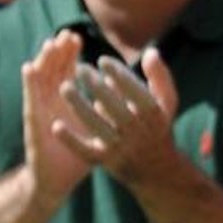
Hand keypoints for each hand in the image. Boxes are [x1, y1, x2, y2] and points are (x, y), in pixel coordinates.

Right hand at [19, 30, 96, 208]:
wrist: (56, 180)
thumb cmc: (77, 155)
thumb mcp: (97, 127)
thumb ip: (107, 107)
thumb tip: (123, 88)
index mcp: (65, 101)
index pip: (66, 71)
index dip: (70, 54)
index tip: (78, 37)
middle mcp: (50, 102)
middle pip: (52, 70)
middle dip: (58, 52)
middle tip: (66, 34)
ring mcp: (39, 110)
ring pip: (40, 79)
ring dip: (44, 61)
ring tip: (50, 44)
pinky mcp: (33, 122)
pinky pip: (30, 99)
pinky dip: (29, 83)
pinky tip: (29, 67)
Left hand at [57, 46, 181, 195]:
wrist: (156, 170)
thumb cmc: (157, 126)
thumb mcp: (167, 103)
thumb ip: (159, 77)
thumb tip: (150, 52)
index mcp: (154, 115)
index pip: (135, 92)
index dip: (119, 75)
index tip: (102, 60)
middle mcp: (137, 132)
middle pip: (114, 107)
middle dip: (96, 86)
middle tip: (79, 68)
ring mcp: (120, 148)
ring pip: (97, 126)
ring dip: (80, 106)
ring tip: (64, 86)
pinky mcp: (104, 161)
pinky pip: (85, 151)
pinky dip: (70, 140)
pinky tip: (56, 125)